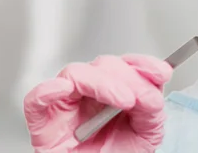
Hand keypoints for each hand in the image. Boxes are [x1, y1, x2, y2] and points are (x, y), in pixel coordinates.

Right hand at [24, 55, 172, 152]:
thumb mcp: (145, 133)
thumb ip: (151, 110)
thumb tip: (152, 93)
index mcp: (114, 91)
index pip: (126, 65)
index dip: (143, 63)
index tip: (161, 72)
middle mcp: (90, 93)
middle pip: (103, 65)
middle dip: (127, 77)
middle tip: (139, 98)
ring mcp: (65, 105)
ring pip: (75, 74)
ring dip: (101, 82)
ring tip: (123, 100)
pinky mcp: (43, 122)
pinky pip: (36, 100)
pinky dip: (47, 91)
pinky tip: (63, 89)